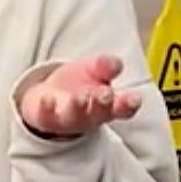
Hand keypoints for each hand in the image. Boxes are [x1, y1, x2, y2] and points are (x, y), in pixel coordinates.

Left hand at [19, 55, 141, 137]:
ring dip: (78, 108)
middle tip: (105, 94)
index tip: (134, 99)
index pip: (123, 108)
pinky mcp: (46, 117)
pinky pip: (46, 115)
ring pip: (75, 117)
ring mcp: (67, 118)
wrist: (47, 98)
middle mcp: (89, 115)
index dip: (129, 105)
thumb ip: (105, 65)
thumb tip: (116, 63)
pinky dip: (47, 108)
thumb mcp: (93, 70)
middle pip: (99, 113)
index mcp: (106, 106)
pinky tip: (47, 99)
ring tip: (79, 98)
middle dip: (103, 105)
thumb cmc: (77, 87)